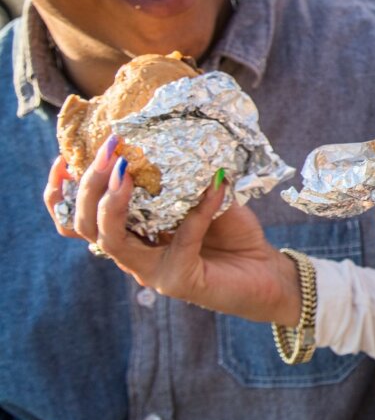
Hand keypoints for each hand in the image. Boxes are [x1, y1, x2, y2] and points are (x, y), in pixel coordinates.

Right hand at [42, 138, 300, 325]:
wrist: (268, 273)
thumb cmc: (234, 234)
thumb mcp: (205, 196)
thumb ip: (183, 178)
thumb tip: (172, 138)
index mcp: (132, 233)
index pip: (77, 217)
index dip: (62, 191)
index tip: (65, 156)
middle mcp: (133, 255)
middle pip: (84, 226)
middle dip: (89, 186)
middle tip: (108, 151)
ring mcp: (152, 271)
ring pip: (112, 240)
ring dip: (114, 202)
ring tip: (125, 170)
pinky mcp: (179, 281)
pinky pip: (181, 241)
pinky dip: (200, 209)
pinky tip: (218, 186)